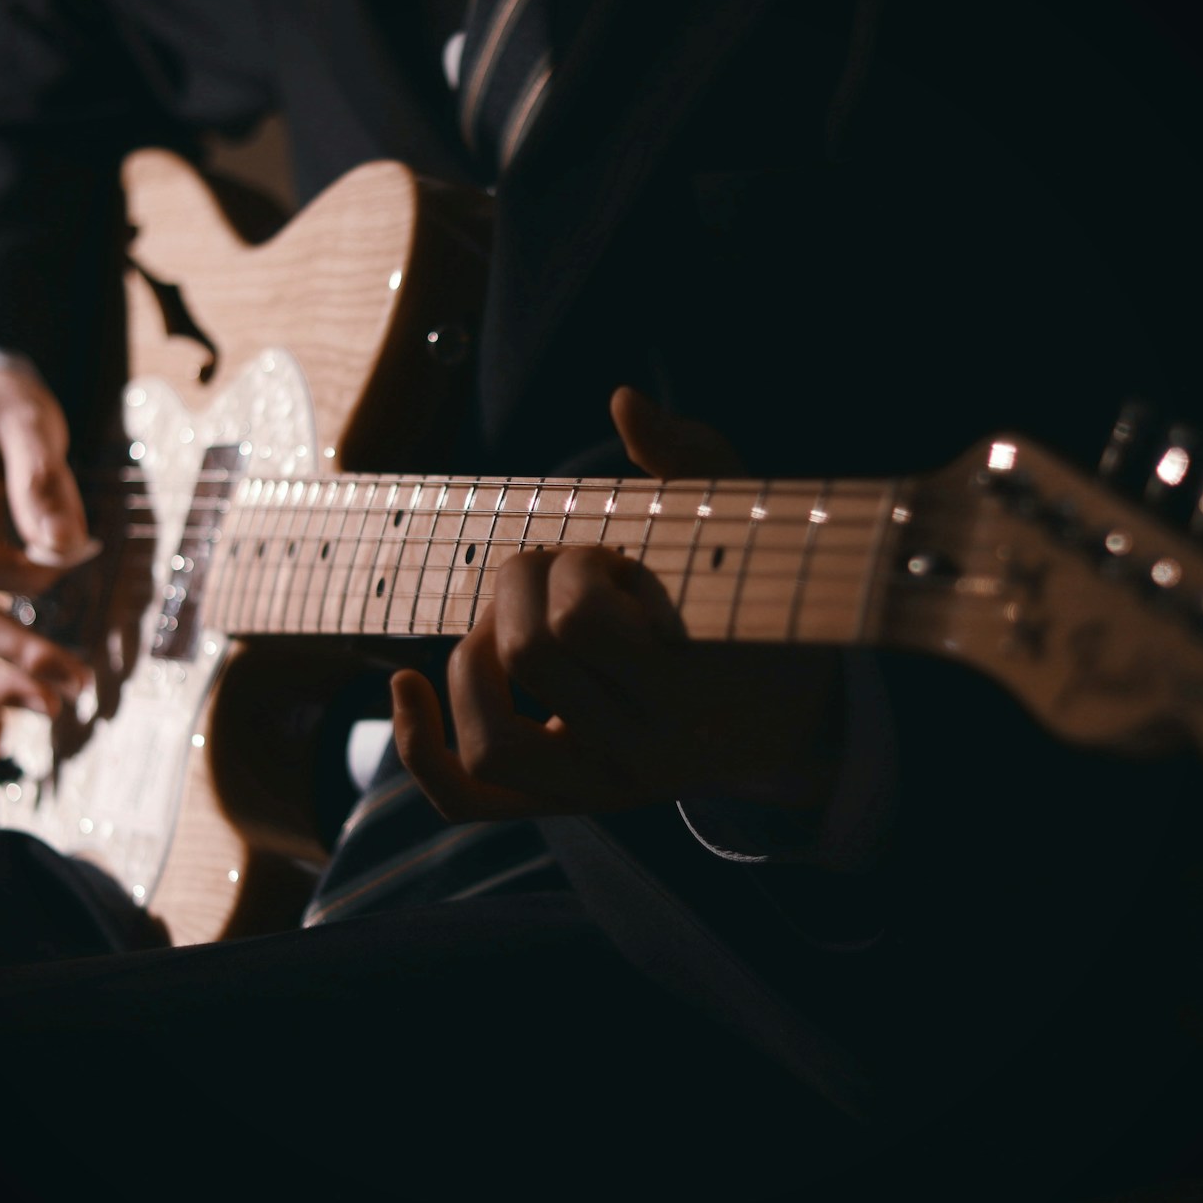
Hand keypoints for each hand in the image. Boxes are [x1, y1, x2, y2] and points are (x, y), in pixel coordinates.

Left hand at [391, 388, 843, 822]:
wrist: (798, 714)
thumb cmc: (758, 602)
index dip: (573, 567)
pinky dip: (420, 750)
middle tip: (562, 567)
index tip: (609, 555)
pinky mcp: (565, 801)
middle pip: (530, 658)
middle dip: (522, 582)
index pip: (583, 623)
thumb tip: (623, 401)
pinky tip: (404, 683)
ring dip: (475, 657)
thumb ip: (693, 460)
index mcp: (694, 691)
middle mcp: (647, 757)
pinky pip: (469, 800)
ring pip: (491, 742)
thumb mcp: (746, 526)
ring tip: (511, 620)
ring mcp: (602, 789)